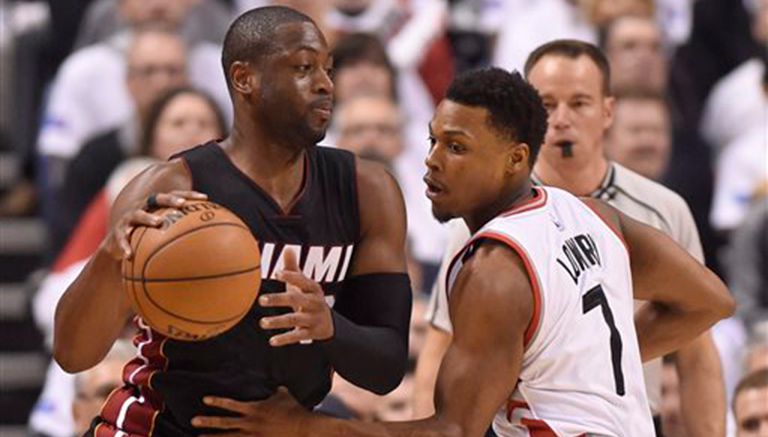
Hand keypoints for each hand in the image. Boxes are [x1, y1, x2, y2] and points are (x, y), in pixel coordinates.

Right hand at [103, 190, 207, 259]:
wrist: (120, 242)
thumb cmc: (148, 234)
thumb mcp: (165, 230)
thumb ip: (184, 230)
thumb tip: (211, 238)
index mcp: (156, 205)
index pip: (175, 194)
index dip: (190, 194)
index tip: (205, 197)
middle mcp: (143, 207)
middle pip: (157, 199)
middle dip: (170, 200)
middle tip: (182, 204)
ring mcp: (129, 218)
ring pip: (138, 215)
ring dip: (148, 218)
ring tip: (158, 222)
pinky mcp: (118, 232)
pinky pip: (121, 239)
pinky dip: (125, 246)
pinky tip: (129, 255)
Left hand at [191, 387, 307, 435]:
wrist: (303, 427)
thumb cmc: (293, 410)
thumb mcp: (284, 396)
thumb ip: (276, 391)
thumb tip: (276, 387)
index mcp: (254, 409)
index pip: (231, 405)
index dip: (217, 402)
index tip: (205, 399)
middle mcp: (250, 424)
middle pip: (224, 423)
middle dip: (208, 422)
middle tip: (193, 420)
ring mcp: (253, 436)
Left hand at [259, 248, 333, 345]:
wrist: (328, 323)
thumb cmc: (309, 299)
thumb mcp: (304, 284)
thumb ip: (294, 269)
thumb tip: (287, 248)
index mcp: (313, 288)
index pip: (302, 280)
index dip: (290, 276)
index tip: (276, 274)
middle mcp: (315, 302)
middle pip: (296, 299)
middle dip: (279, 299)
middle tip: (260, 300)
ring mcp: (313, 318)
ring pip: (295, 319)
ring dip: (278, 321)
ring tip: (262, 322)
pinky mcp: (311, 333)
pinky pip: (297, 336)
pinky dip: (285, 339)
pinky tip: (272, 341)